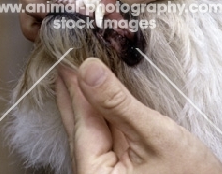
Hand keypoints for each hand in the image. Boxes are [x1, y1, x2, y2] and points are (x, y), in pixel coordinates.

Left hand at [56, 58, 221, 173]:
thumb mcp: (155, 135)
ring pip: (91, 128)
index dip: (74, 86)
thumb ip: (118, 103)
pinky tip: (99, 98)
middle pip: (80, 125)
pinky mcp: (120, 167)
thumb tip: (88, 70)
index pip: (80, 120)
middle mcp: (94, 173)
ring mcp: (107, 171)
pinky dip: (102, 113)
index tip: (66, 59)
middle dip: (75, 91)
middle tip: (66, 61)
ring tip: (78, 73)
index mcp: (94, 173)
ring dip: (87, 100)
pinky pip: (105, 134)